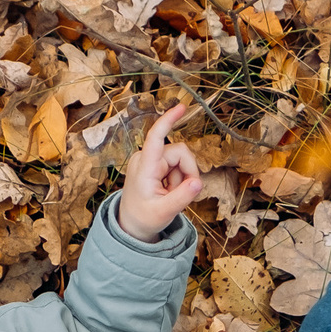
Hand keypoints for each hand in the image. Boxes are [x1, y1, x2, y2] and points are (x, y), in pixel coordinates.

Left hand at [115, 102, 202, 241]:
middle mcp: (146, 159)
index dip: (168, 121)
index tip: (181, 107)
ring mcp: (151, 160)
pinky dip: (178, 180)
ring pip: (181, 160)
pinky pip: (177, 166)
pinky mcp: (156, 164)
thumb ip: (182, 197)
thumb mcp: (164, 212)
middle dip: (188, 173)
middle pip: (181, 153)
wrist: (132, 224)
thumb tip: (198, 183)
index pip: (156, 137)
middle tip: (182, 194)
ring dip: (182, 179)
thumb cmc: (144, 218)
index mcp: (145, 167)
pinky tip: (168, 191)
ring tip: (170, 195)